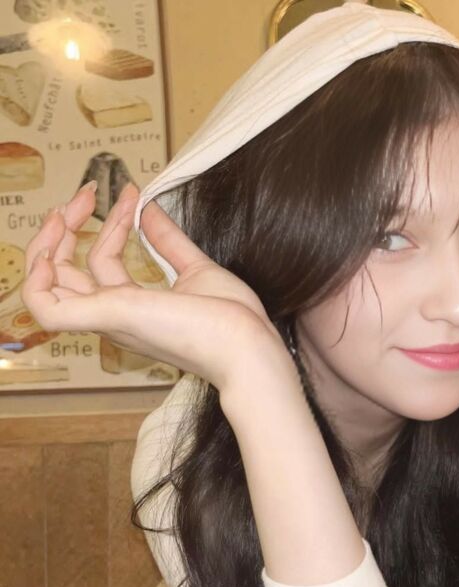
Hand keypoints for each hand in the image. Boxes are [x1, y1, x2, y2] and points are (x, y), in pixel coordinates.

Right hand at [21, 181, 287, 391]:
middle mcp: (115, 316)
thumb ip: (168, 241)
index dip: (108, 223)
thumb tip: (148, 209)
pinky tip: (51, 245)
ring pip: (48, 288)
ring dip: (46, 244)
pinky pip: (47, 309)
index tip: (130, 194)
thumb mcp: (197, 269)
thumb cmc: (232, 323)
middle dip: (66, 228)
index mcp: (134, 308)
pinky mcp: (110, 315)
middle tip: (86, 193)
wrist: (248, 346)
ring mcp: (109, 317)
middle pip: (66, 275)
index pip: (102, 263)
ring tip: (65, 208)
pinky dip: (35, 282)